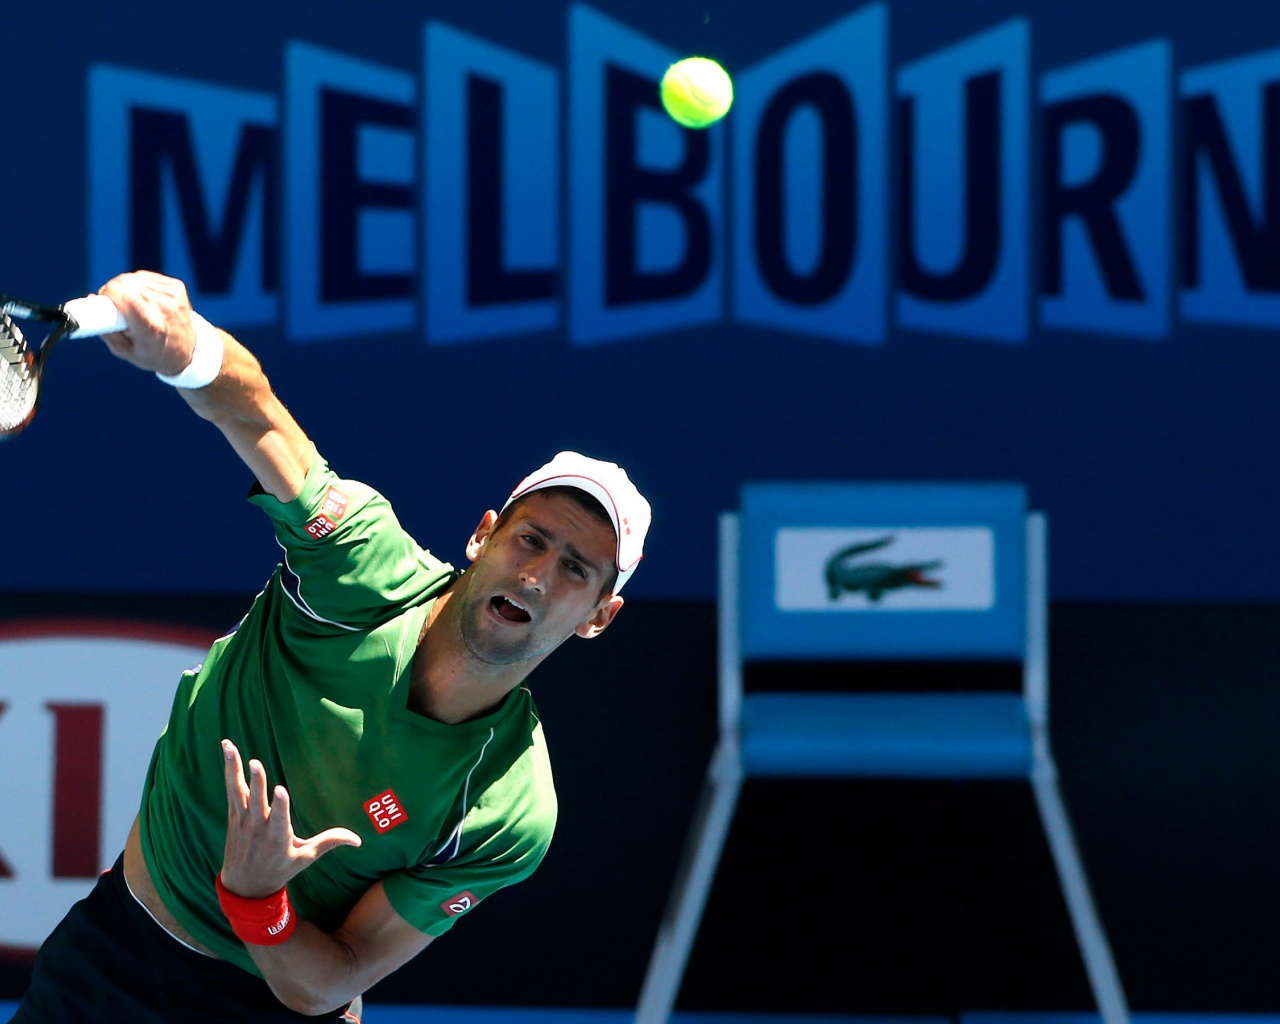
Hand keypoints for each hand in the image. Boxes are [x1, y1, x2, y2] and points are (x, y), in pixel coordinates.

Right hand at [96, 270, 199, 377]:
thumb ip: (106, 328)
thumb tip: (91, 299)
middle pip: (124, 283)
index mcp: (151, 326)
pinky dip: (138, 284)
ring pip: (133, 277)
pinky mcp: (177, 287)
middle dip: (113, 291)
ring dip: (125, 287)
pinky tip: (141, 298)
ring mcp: (173, 296)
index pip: (122, 294)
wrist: (188, 352)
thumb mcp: (125, 351)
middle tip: (113, 305)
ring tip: (129, 304)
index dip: (107, 295)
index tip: (104, 303)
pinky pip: (145, 277)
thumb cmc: (153, 354)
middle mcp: (164, 308)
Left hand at [220, 738, 361, 897]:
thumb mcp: (306, 858)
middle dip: (257, 782)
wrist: (245, 886)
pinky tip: (228, 749)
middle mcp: (258, 827)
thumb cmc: (279, 869)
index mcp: (277, 837)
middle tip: (255, 763)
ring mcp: (243, 819)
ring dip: (234, 768)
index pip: (279, 818)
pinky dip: (229, 769)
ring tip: (230, 747)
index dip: (280, 804)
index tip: (280, 789)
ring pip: (238, 791)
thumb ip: (329, 842)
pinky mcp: (234, 814)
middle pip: (256, 801)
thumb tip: (358, 839)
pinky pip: (231, 788)